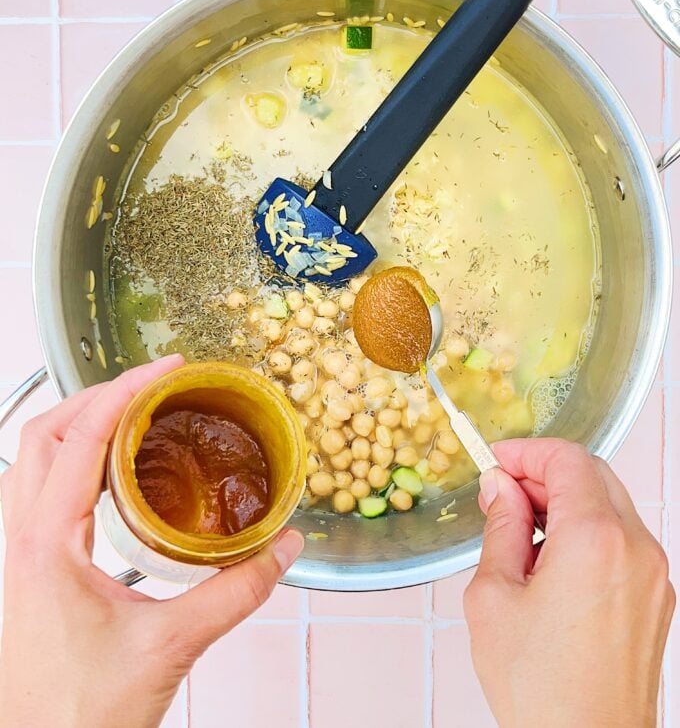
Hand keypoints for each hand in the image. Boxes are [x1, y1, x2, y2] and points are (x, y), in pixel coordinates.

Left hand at [0, 356, 303, 727]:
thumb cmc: (80, 716)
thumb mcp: (172, 645)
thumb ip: (235, 592)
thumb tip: (281, 549)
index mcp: (47, 545)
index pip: (79, 441)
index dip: (122, 393)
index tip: (164, 371)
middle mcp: (24, 541)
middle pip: (44, 435)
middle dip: (96, 395)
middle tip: (149, 383)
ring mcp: (23, 555)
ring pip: (33, 460)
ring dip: (80, 424)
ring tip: (133, 412)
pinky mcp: (33, 570)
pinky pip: (42, 490)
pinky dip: (76, 460)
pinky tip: (115, 474)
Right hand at [464, 438, 674, 727]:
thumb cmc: (540, 687)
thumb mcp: (493, 596)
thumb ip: (500, 528)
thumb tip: (500, 489)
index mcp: (595, 538)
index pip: (567, 459)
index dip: (525, 452)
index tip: (496, 462)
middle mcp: (635, 548)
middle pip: (594, 474)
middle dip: (545, 473)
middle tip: (503, 493)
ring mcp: (653, 574)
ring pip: (610, 505)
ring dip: (566, 503)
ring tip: (522, 534)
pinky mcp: (656, 598)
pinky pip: (622, 540)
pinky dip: (588, 532)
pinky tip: (552, 564)